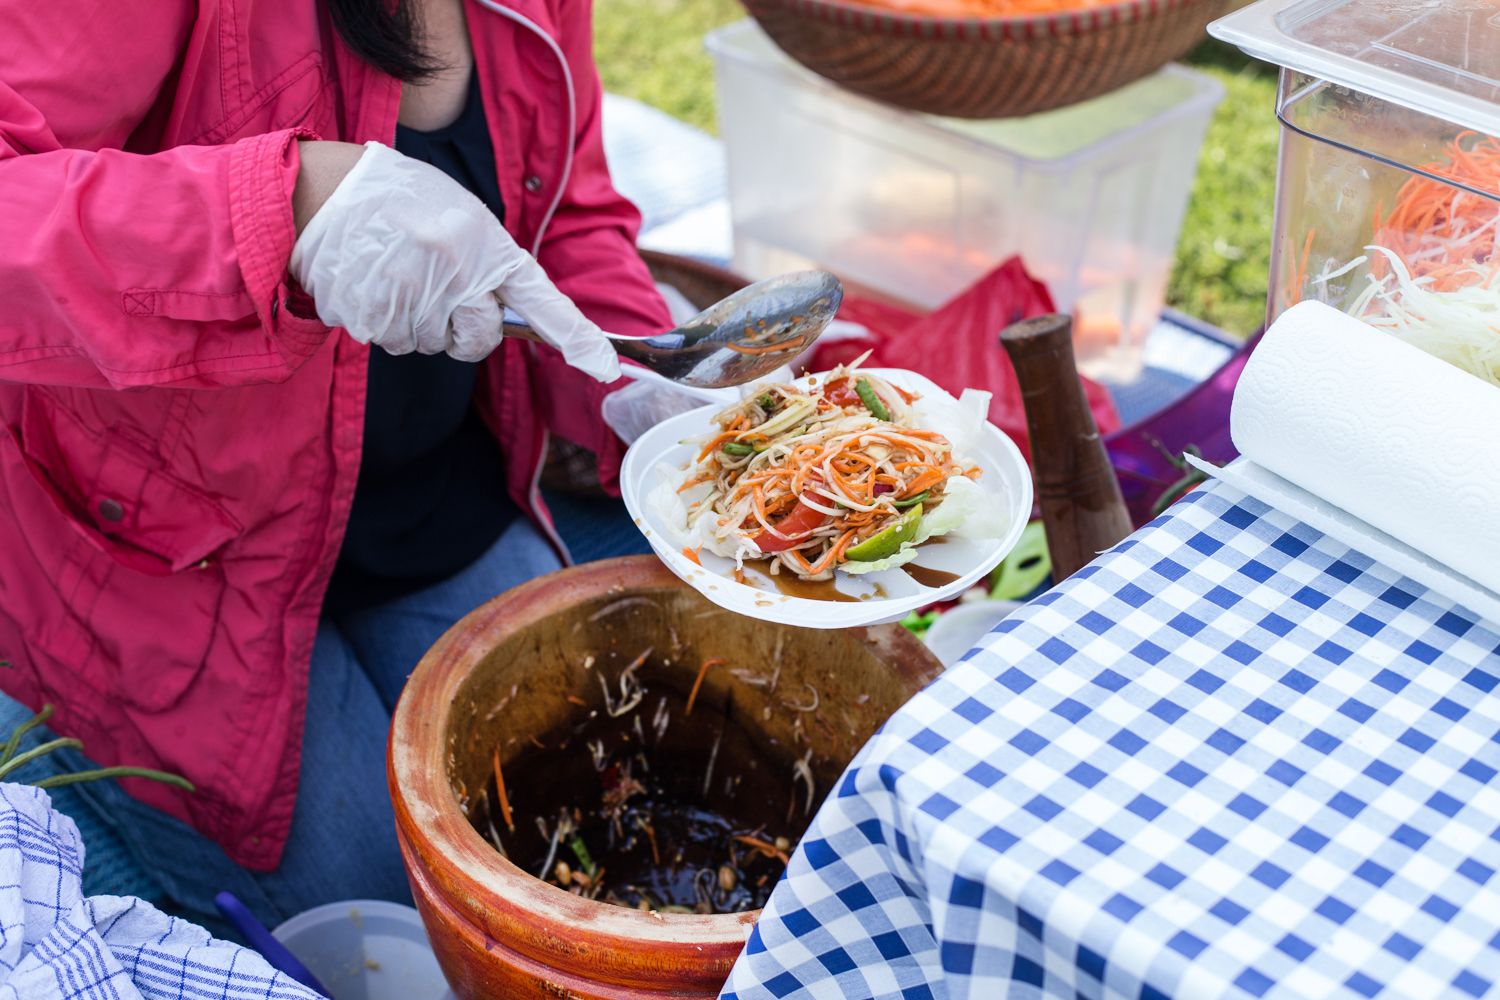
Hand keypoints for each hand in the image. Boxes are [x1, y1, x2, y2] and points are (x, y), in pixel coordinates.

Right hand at [288, 141, 619, 379]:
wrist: (324, 190)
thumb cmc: (399, 200)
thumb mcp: (460, 215)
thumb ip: (487, 264)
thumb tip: (504, 313)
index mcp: (484, 245)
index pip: (541, 302)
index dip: (577, 338)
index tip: (605, 368)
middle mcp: (455, 274)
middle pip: (477, 340)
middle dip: (462, 330)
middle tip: (437, 292)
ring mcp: (412, 297)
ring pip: (430, 345)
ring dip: (417, 322)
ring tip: (396, 273)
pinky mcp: (372, 316)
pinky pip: (392, 341)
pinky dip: (383, 321)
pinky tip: (373, 283)